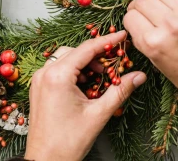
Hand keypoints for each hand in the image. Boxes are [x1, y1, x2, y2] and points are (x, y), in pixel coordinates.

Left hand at [24, 31, 146, 160]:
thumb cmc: (68, 141)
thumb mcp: (98, 114)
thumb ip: (120, 91)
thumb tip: (139, 76)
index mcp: (57, 76)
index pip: (86, 49)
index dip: (107, 40)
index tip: (122, 35)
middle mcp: (44, 73)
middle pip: (75, 51)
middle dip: (96, 55)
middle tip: (114, 63)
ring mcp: (39, 80)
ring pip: (65, 59)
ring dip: (84, 63)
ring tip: (101, 77)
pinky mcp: (38, 88)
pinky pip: (57, 70)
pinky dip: (73, 72)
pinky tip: (87, 85)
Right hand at [123, 0, 177, 105]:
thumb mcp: (158, 64)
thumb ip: (144, 40)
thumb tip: (137, 20)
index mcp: (153, 43)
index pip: (130, 17)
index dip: (132, 19)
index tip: (137, 20)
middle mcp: (169, 25)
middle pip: (142, 0)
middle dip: (140, 5)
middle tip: (147, 11)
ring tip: (162, 2)